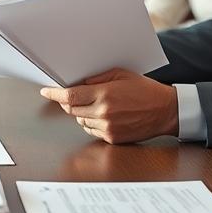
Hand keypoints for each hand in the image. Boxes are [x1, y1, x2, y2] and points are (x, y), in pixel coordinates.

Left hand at [39, 68, 178, 143]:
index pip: (70, 96)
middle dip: (68, 103)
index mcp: (105, 94)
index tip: (46, 91)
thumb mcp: (121, 74)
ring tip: (97, 104)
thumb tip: (78, 82)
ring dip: (81, 113)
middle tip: (72, 96)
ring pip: (80, 121)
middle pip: (71, 110)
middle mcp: (103, 112)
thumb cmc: (145, 90)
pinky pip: (92, 130)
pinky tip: (104, 115)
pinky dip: (92, 123)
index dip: (54, 94)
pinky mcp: (112, 138)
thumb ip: (97, 78)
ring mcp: (107, 127)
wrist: (165, 111)